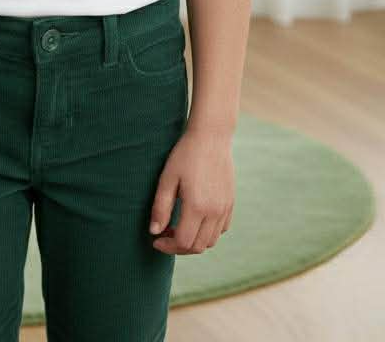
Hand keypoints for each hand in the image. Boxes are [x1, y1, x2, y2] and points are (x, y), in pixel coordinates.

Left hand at [148, 125, 234, 253]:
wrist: (211, 137)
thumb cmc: (185, 154)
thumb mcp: (167, 178)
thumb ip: (160, 207)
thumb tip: (154, 232)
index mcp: (197, 206)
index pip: (183, 242)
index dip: (168, 246)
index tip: (156, 240)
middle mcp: (214, 211)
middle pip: (198, 247)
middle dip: (179, 247)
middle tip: (165, 235)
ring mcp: (225, 208)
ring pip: (211, 241)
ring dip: (194, 242)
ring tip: (178, 228)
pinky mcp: (230, 203)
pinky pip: (221, 229)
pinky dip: (208, 233)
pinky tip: (195, 220)